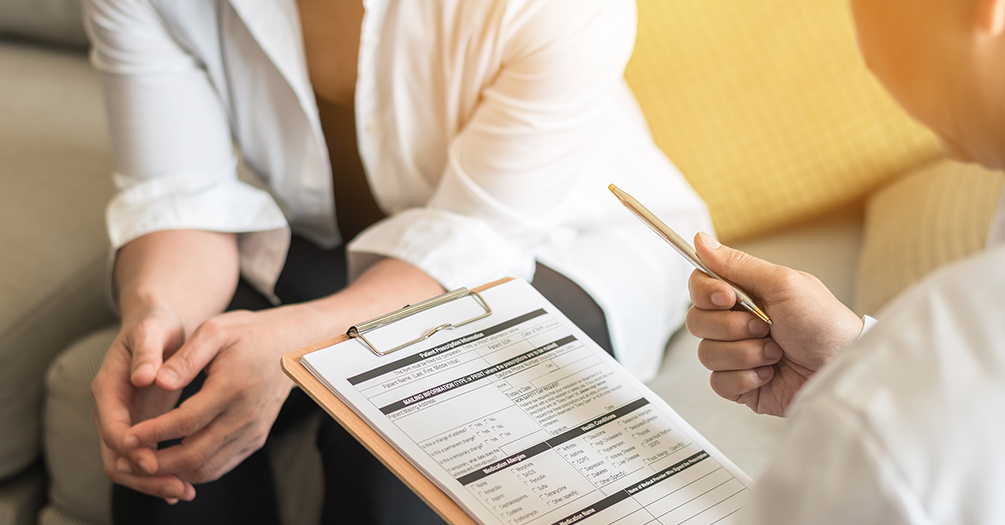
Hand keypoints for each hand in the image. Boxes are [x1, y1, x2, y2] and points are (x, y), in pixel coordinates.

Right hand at [91, 304, 195, 502]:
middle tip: (176, 488)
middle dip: (143, 476)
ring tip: (184, 492)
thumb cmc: (155, 325)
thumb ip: (146, 352)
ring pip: (128, 464)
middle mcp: (111, 410)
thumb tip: (142, 377)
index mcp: (108, 388)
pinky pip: (144, 458)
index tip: (153, 461)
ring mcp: (125, 421)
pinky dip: (160, 473)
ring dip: (153, 481)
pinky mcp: (141, 427)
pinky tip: (184, 485)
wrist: (157, 326)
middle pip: (116, 456)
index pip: (111, 427)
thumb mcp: (152, 330)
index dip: (130, 447)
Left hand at [120, 306, 307, 487]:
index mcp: (233, 387)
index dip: (153, 433)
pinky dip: (193, 470)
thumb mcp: (215, 330)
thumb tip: (155, 381)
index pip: (186, 421)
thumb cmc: (249, 334)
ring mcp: (253, 431)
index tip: (127, 436)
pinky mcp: (256, 439)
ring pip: (207, 468)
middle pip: (195, 455)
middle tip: (128, 459)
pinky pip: (220, 466)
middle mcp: (246, 416)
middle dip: (157, 462)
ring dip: (173, 472)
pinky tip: (171, 461)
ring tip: (144, 464)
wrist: (291, 347)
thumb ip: (184, 358)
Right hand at [686, 232, 862, 415]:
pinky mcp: (741, 384)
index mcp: (746, 295)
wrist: (843, 369)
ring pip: (706, 354)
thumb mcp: (783, 284)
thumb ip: (737, 264)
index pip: (700, 286)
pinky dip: (746, 378)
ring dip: (745, 354)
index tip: (728, 297)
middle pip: (697, 321)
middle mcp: (737, 323)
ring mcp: (737, 354)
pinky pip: (718, 382)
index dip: (706, 292)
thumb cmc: (825, 324)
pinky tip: (770, 372)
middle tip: (765, 326)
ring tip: (775, 352)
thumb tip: (701, 240)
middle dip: (732, 327)